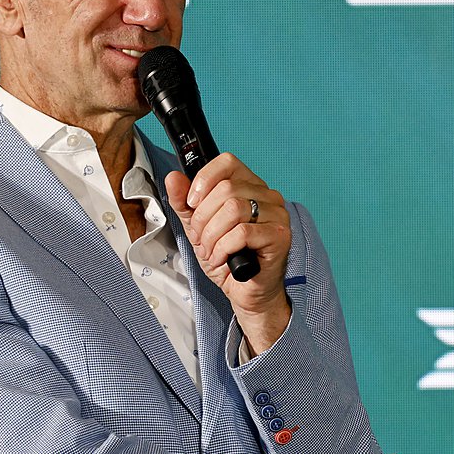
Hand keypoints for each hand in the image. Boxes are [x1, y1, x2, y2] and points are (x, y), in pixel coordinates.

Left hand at [165, 153, 291, 354]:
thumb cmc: (227, 257)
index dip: (203, 180)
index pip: (227, 162)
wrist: (245, 291)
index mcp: (249, 186)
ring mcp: (277, 214)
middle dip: (203, 218)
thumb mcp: (197, 227)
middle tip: (200, 239)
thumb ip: (184, 202)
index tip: (192, 203)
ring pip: (234, 209)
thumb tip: (173, 178)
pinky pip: (243, 233)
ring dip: (212, 235)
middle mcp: (267, 196)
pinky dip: (224, 248)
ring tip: (210, 251)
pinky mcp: (280, 236)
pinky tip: (222, 258)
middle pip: (226, 189)